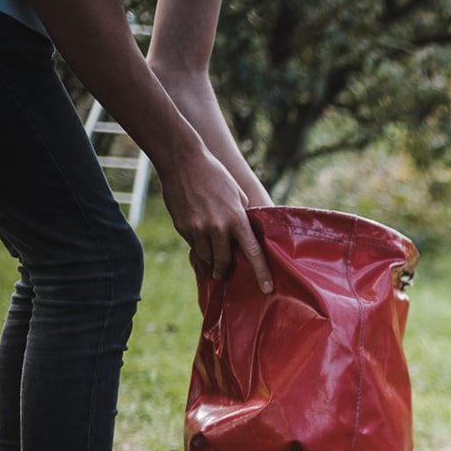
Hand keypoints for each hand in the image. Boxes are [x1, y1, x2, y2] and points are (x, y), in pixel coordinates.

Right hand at [158, 149, 273, 292]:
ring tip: (209, 254)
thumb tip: (245, 233)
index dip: (261, 273)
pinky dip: (196, 244)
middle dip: (223, 271)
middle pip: (223, 261)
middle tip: (223, 275)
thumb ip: (241, 215)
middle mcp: (217, 227)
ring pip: (205, 256)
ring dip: (209, 259)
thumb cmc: (215, 175)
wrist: (182, 161)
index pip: (253, 252)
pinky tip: (196, 233)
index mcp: (237, 219)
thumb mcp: (236, 194)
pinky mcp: (182, 227)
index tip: (268, 289)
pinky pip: (192, 244)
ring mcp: (197, 228)